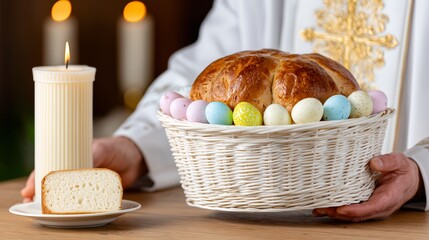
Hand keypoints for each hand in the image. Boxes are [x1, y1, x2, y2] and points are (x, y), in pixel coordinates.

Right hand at [21, 137, 146, 201]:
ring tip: (43, 211)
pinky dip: (73, 207)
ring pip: (64, 194)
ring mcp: (84, 182)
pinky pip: (82, 200)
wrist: (136, 156)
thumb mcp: (101, 150)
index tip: (28, 190)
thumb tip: (77, 170)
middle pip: (53, 183)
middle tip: (31, 203)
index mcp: (71, 157)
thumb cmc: (115, 148)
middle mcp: (74, 170)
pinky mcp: (95, 192)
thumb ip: (91, 158)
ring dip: (54, 203)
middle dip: (41, 194)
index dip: (36, 178)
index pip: (48, 167)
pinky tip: (66, 213)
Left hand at [313, 153, 421, 221]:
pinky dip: (337, 209)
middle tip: (322, 208)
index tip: (341, 209)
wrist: (407, 179)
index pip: (372, 207)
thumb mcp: (399, 162)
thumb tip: (373, 163)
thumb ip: (388, 162)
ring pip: (352, 215)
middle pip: (358, 215)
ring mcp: (371, 207)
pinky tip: (324, 206)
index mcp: (389, 197)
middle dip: (339, 213)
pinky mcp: (365, 204)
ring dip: (335, 213)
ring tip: (318, 209)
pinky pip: (351, 209)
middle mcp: (379, 206)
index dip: (355, 210)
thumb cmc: (402, 172)